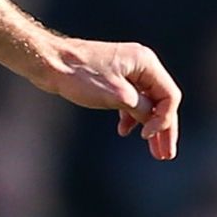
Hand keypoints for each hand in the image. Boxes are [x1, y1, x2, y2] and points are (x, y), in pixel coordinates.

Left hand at [38, 38, 180, 160]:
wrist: (47, 62)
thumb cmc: (79, 76)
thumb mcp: (116, 96)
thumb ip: (141, 108)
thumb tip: (155, 121)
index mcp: (146, 63)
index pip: (169, 96)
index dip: (164, 120)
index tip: (147, 138)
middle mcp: (140, 64)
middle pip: (161, 101)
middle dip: (162, 128)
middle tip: (165, 155)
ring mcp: (126, 70)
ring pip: (145, 102)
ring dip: (148, 125)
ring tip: (152, 151)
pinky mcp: (112, 78)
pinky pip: (130, 99)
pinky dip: (130, 116)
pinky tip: (124, 131)